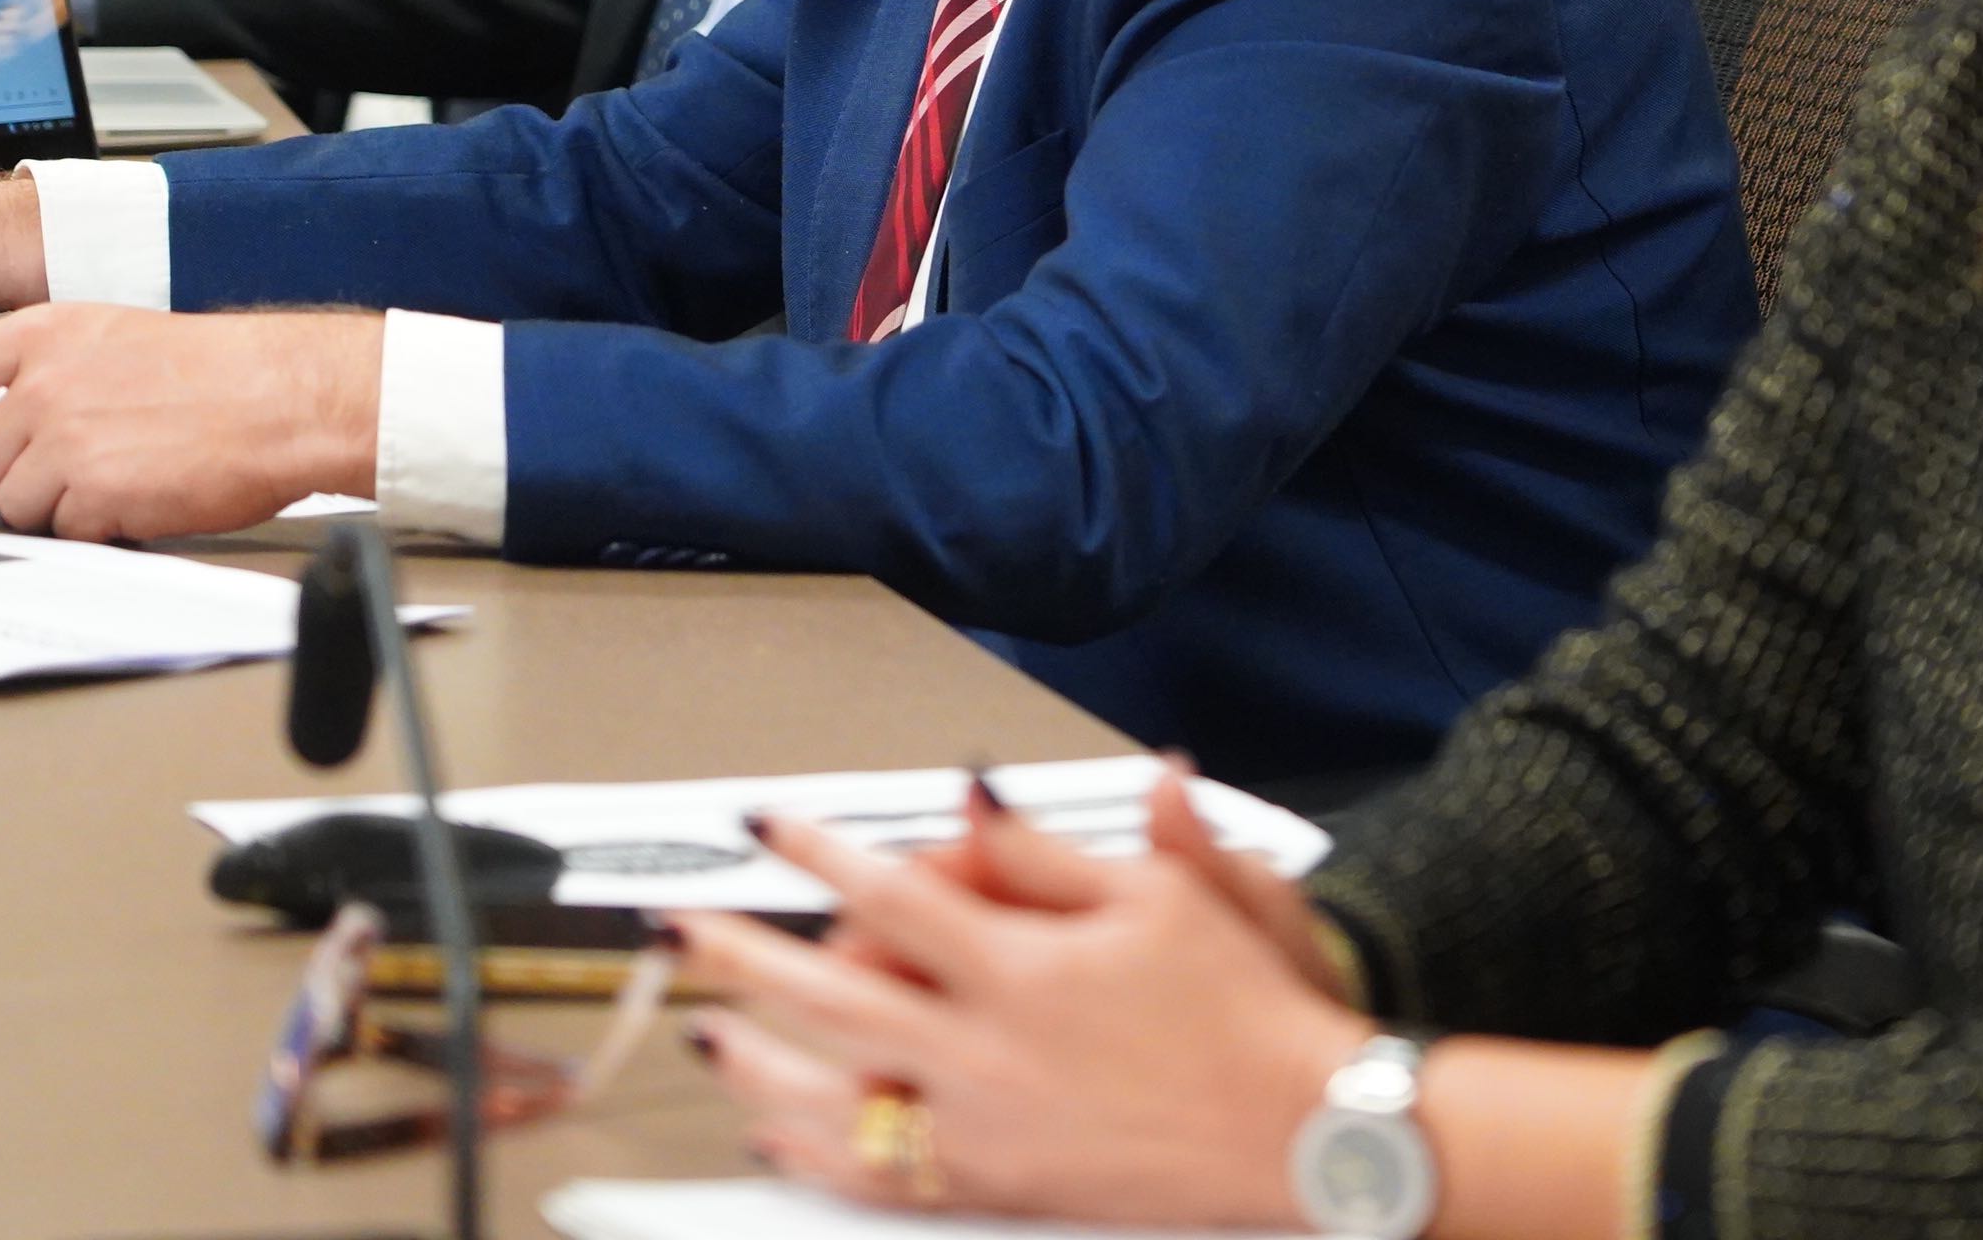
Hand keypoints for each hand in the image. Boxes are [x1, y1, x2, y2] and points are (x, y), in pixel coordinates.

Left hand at [0, 304, 382, 542]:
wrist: (285, 398)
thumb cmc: (221, 370)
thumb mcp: (118, 335)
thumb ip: (49, 366)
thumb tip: (0, 410)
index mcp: (46, 334)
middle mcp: (44, 386)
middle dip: (13, 474)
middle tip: (66, 470)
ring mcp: (65, 442)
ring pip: (14, 502)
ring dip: (56, 505)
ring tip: (115, 481)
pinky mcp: (94, 494)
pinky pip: (64, 530)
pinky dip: (97, 526)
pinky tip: (139, 497)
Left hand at [679, 802, 1359, 1224]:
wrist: (1301, 1128)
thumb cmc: (1245, 1006)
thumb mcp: (1162, 895)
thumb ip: (1047, 852)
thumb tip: (970, 796)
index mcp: (1028, 969)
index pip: (894, 896)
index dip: (820, 851)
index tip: (767, 824)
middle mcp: (991, 1054)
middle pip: (833, 998)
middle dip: (743, 956)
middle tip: (682, 926)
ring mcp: (988, 1130)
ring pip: (837, 1100)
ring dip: (757, 1062)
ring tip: (705, 1030)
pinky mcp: (1000, 1186)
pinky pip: (881, 1177)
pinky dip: (817, 1154)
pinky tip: (776, 1132)